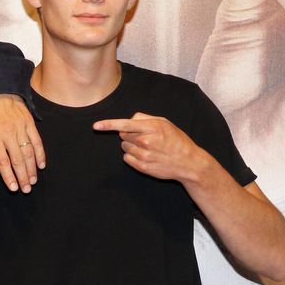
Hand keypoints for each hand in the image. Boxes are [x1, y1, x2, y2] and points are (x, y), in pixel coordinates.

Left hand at [0, 94, 45, 192]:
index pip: (3, 162)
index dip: (9, 176)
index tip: (13, 188)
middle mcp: (8, 134)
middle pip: (18, 160)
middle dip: (23, 177)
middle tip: (26, 189)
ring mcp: (21, 128)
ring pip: (28, 153)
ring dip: (32, 169)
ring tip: (33, 181)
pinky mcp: (30, 124)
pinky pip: (37, 142)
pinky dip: (40, 154)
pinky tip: (41, 165)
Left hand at [92, 112, 207, 182]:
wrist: (188, 163)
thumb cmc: (176, 140)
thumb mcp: (164, 123)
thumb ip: (145, 118)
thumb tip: (129, 119)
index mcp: (152, 128)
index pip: (125, 124)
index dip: (108, 124)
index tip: (96, 126)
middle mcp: (146, 141)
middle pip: (123, 135)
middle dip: (129, 134)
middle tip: (144, 137)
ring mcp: (144, 155)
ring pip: (124, 147)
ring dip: (131, 145)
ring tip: (147, 147)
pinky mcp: (142, 167)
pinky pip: (127, 158)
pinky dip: (132, 156)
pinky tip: (145, 155)